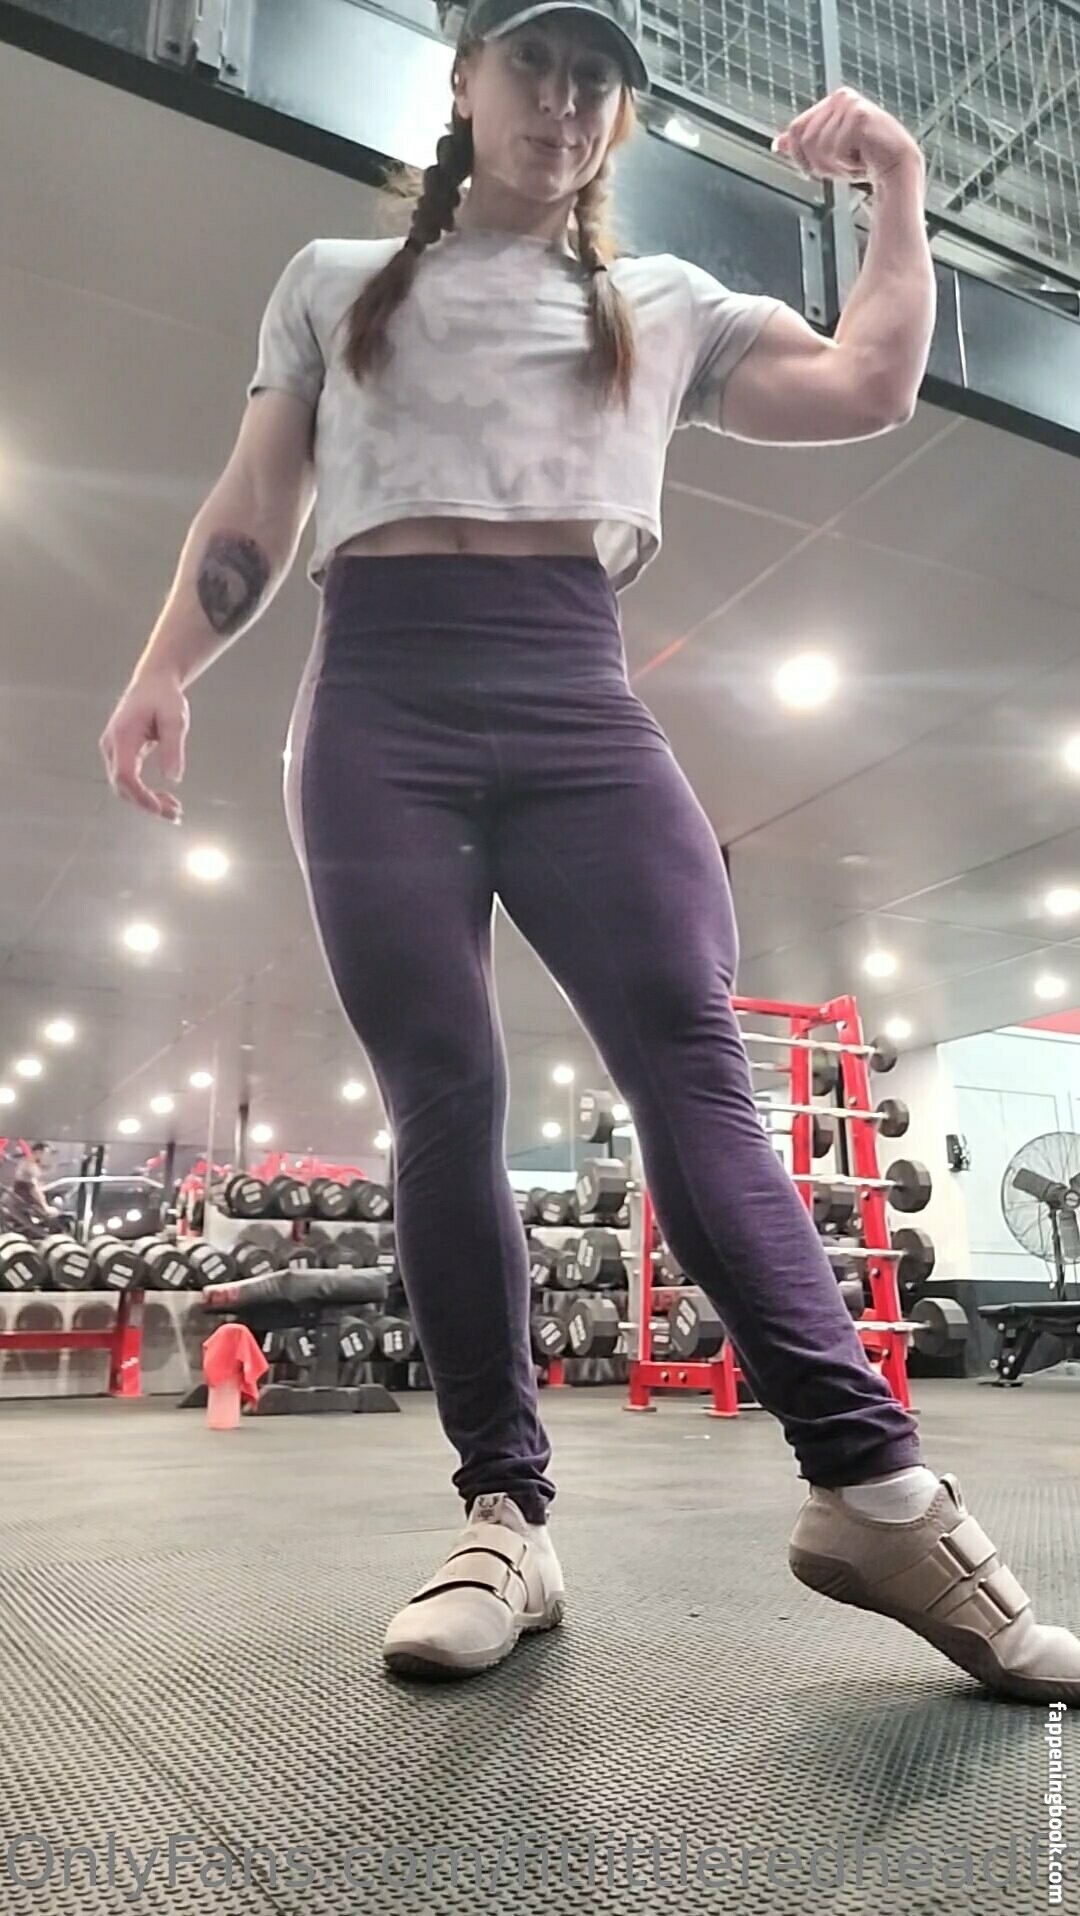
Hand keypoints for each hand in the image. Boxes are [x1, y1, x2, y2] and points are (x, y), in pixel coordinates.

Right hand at [100, 673, 189, 822]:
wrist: (154, 682)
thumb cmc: (164, 697)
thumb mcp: (175, 718)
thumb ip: (173, 747)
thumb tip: (173, 779)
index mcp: (122, 735)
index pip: (124, 774)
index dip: (140, 795)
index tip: (160, 809)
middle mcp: (112, 746)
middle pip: (122, 786)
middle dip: (147, 804)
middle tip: (175, 815)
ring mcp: (115, 751)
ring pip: (125, 787)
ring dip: (147, 802)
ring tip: (174, 811)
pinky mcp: (122, 755)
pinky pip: (130, 780)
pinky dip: (146, 793)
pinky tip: (166, 801)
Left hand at [773, 88, 922, 186]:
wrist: (896, 169)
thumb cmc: (865, 160)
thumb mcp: (827, 153)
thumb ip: (802, 144)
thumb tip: (777, 143)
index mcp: (832, 101)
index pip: (795, 130)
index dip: (803, 157)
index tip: (825, 164)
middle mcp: (840, 97)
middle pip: (804, 139)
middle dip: (820, 162)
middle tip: (845, 162)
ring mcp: (850, 104)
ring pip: (818, 147)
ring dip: (836, 165)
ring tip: (856, 160)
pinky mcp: (859, 116)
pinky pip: (834, 150)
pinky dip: (846, 164)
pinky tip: (864, 158)